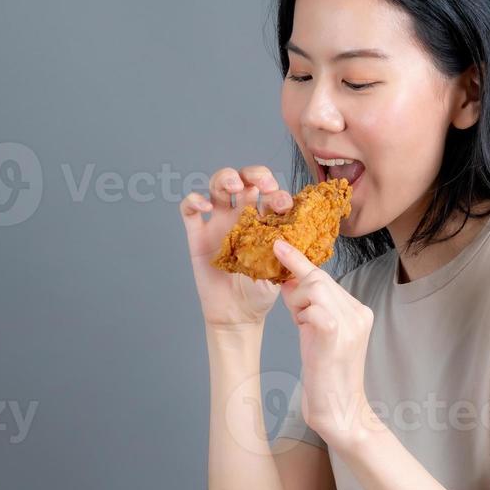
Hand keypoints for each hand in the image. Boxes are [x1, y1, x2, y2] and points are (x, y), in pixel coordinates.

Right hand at [180, 164, 293, 328]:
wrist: (238, 315)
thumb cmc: (260, 291)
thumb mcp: (282, 269)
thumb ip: (289, 251)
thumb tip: (300, 235)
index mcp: (263, 221)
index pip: (271, 194)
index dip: (278, 192)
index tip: (284, 204)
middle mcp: (241, 216)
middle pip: (245, 180)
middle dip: (255, 174)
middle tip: (263, 185)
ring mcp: (218, 223)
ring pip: (217, 186)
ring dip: (226, 177)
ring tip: (234, 186)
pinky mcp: (197, 236)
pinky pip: (189, 210)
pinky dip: (194, 200)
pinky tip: (206, 206)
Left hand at [272, 238, 374, 443]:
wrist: (341, 411)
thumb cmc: (325, 375)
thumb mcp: (316, 333)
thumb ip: (308, 307)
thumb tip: (288, 280)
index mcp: (358, 310)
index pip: (325, 277)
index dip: (300, 261)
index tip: (279, 245)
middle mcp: (358, 311)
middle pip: (317, 278)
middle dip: (297, 289)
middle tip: (296, 314)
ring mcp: (350, 321)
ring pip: (313, 287)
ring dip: (298, 305)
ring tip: (304, 328)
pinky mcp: (335, 332)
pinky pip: (311, 307)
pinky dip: (301, 315)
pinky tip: (306, 332)